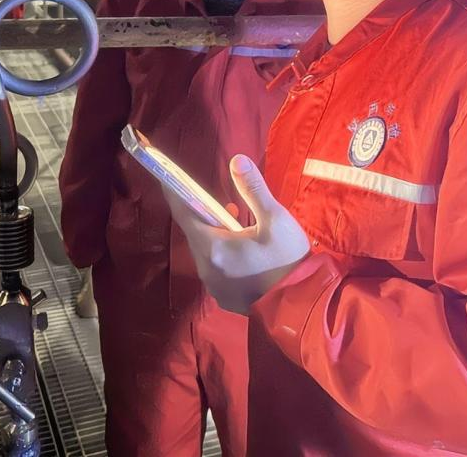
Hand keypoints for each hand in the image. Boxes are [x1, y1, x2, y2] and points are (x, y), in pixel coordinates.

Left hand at [161, 154, 310, 313]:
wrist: (300, 304)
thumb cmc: (287, 258)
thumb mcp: (276, 218)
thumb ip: (253, 189)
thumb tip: (237, 160)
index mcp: (213, 247)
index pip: (184, 213)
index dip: (175, 193)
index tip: (166, 177)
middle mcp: (206, 268)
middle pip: (196, 234)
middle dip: (207, 217)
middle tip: (229, 206)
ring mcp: (213, 286)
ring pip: (206, 253)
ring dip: (217, 237)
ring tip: (241, 226)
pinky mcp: (224, 297)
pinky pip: (216, 269)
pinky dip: (223, 256)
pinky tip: (244, 253)